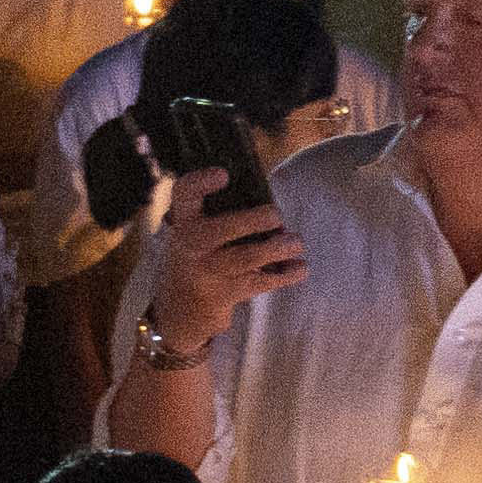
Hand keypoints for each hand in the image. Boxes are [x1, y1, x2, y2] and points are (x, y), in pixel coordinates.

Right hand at [140, 163, 306, 358]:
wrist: (181, 308)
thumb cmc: (200, 255)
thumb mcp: (195, 230)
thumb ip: (221, 211)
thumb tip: (272, 207)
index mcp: (184, 220)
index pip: (184, 193)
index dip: (201, 182)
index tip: (224, 174)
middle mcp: (191, 245)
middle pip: (224, 229)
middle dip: (254, 221)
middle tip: (277, 216)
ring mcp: (208, 271)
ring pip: (246, 258)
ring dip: (276, 249)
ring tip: (297, 243)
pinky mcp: (225, 294)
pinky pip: (259, 283)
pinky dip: (284, 275)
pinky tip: (300, 268)